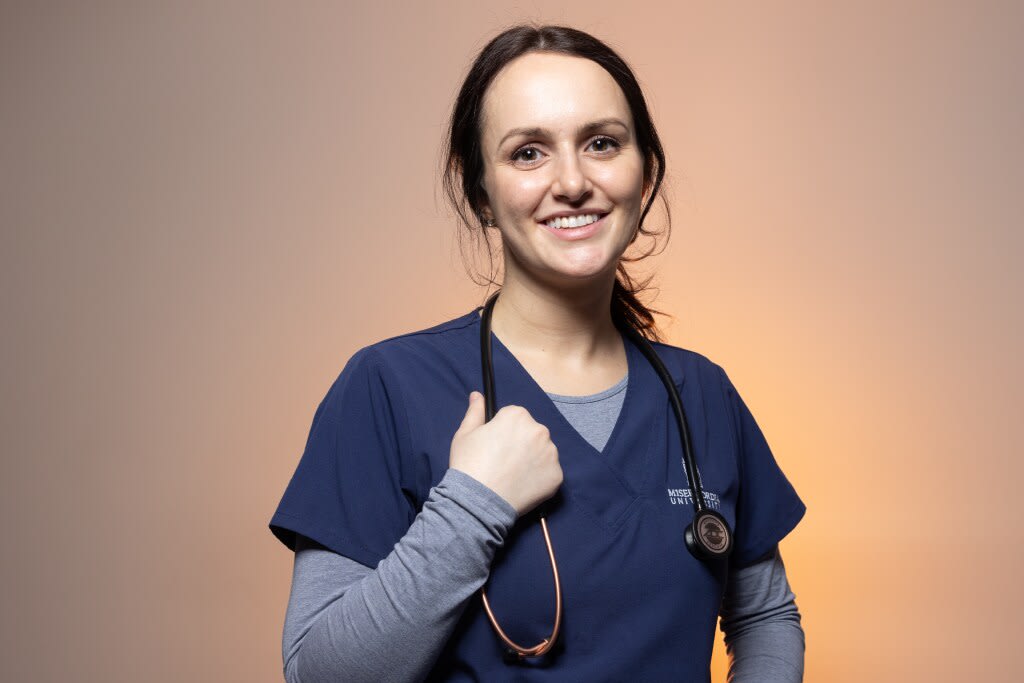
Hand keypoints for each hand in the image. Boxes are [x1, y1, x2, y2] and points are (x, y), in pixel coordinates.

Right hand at [449, 391, 562, 516]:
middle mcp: (539, 430)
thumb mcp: (465, 434)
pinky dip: (539, 478)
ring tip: (512, 475)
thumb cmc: (469, 465)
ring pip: (542, 452)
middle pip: (531, 433)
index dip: (502, 431)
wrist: (478, 501)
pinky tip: (522, 485)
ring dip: (532, 459)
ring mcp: (550, 454)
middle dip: (520, 443)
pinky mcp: (557, 476)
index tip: (494, 445)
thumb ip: (475, 411)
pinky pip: (549, 472)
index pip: (514, 417)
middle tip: (503, 462)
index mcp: (518, 416)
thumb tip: (478, 395)